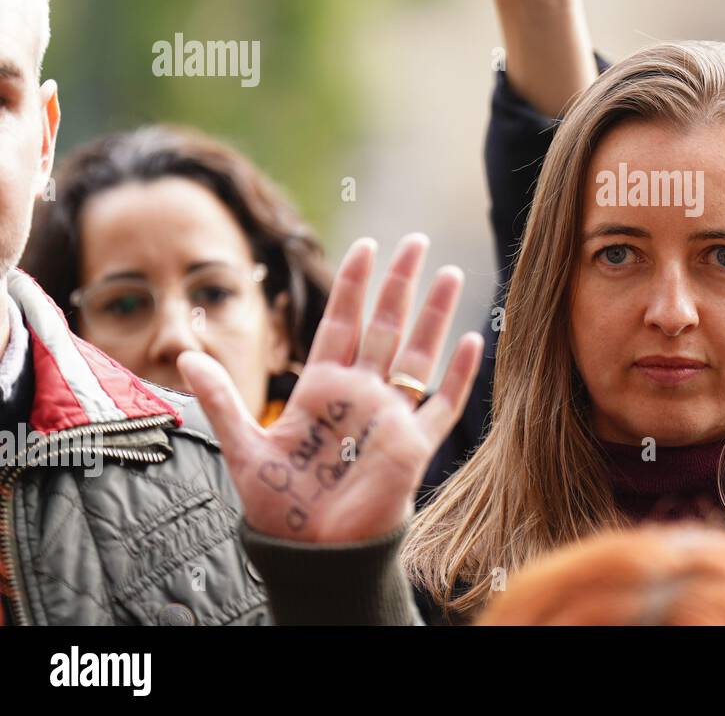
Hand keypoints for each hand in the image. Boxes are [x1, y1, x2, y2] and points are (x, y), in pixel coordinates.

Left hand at [178, 235, 483, 542]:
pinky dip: (458, 375)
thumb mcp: (243, 448)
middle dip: (399, 284)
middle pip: (384, 326)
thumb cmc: (278, 503)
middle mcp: (361, 392)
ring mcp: (390, 415)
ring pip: (418, 353)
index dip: (353, 285)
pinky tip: (472, 341)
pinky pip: (443, 404)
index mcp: (322, 386)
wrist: (311, 550)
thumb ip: (223, 399)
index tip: (366, 246)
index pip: (341, 322)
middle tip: (416, 241)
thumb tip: (185, 356)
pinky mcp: (412, 445)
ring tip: (451, 274)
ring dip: (435, 315)